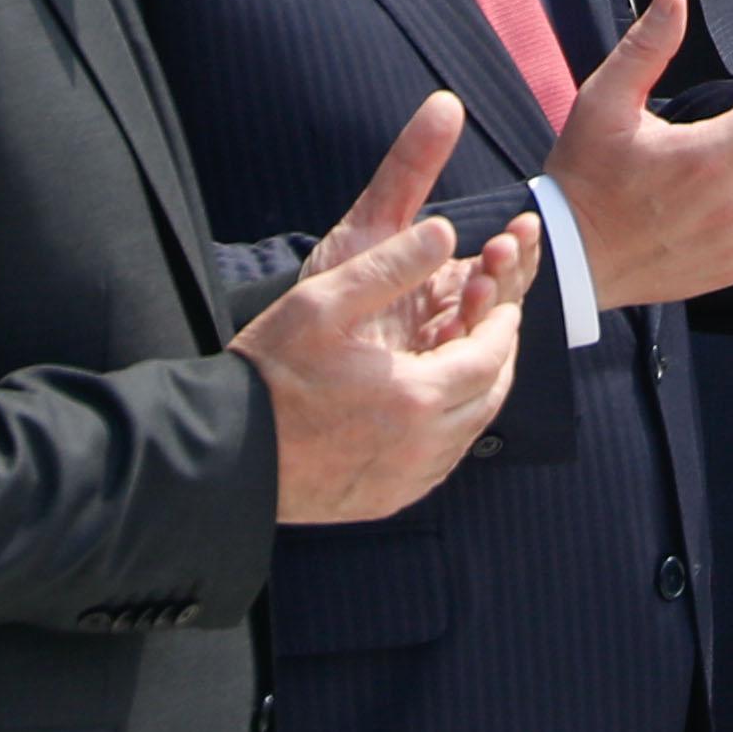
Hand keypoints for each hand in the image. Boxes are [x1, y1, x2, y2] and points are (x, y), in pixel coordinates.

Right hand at [239, 95, 536, 522]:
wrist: (230, 453)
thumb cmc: (273, 370)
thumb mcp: (324, 301)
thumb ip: (391, 266)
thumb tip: (446, 232)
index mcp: (415, 394)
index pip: (490, 356)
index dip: (502, 323)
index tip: (499, 301)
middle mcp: (422, 446)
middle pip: (490, 397)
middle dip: (498, 356)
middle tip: (491, 326)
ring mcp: (407, 479)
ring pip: (470, 432)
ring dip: (478, 392)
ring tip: (464, 358)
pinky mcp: (390, 499)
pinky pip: (442, 462)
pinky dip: (450, 429)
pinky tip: (430, 405)